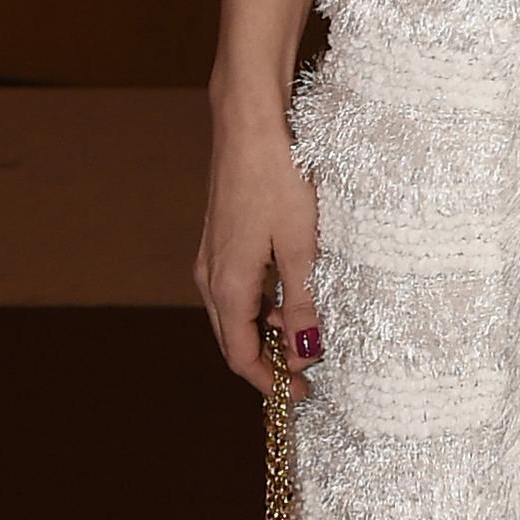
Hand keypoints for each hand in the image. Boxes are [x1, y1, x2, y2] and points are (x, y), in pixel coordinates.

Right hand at [196, 103, 323, 392]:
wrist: (249, 125)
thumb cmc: (276, 179)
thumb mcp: (301, 247)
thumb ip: (302, 303)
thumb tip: (306, 352)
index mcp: (227, 286)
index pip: (241, 356)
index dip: (270, 382)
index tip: (300, 395)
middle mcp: (210, 277)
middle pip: (234, 340)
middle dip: (269, 362)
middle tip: (307, 374)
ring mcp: (212, 257)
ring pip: (236, 313)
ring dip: (268, 330)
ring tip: (308, 329)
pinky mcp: (220, 240)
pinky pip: (238, 288)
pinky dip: (263, 303)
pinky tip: (292, 291)